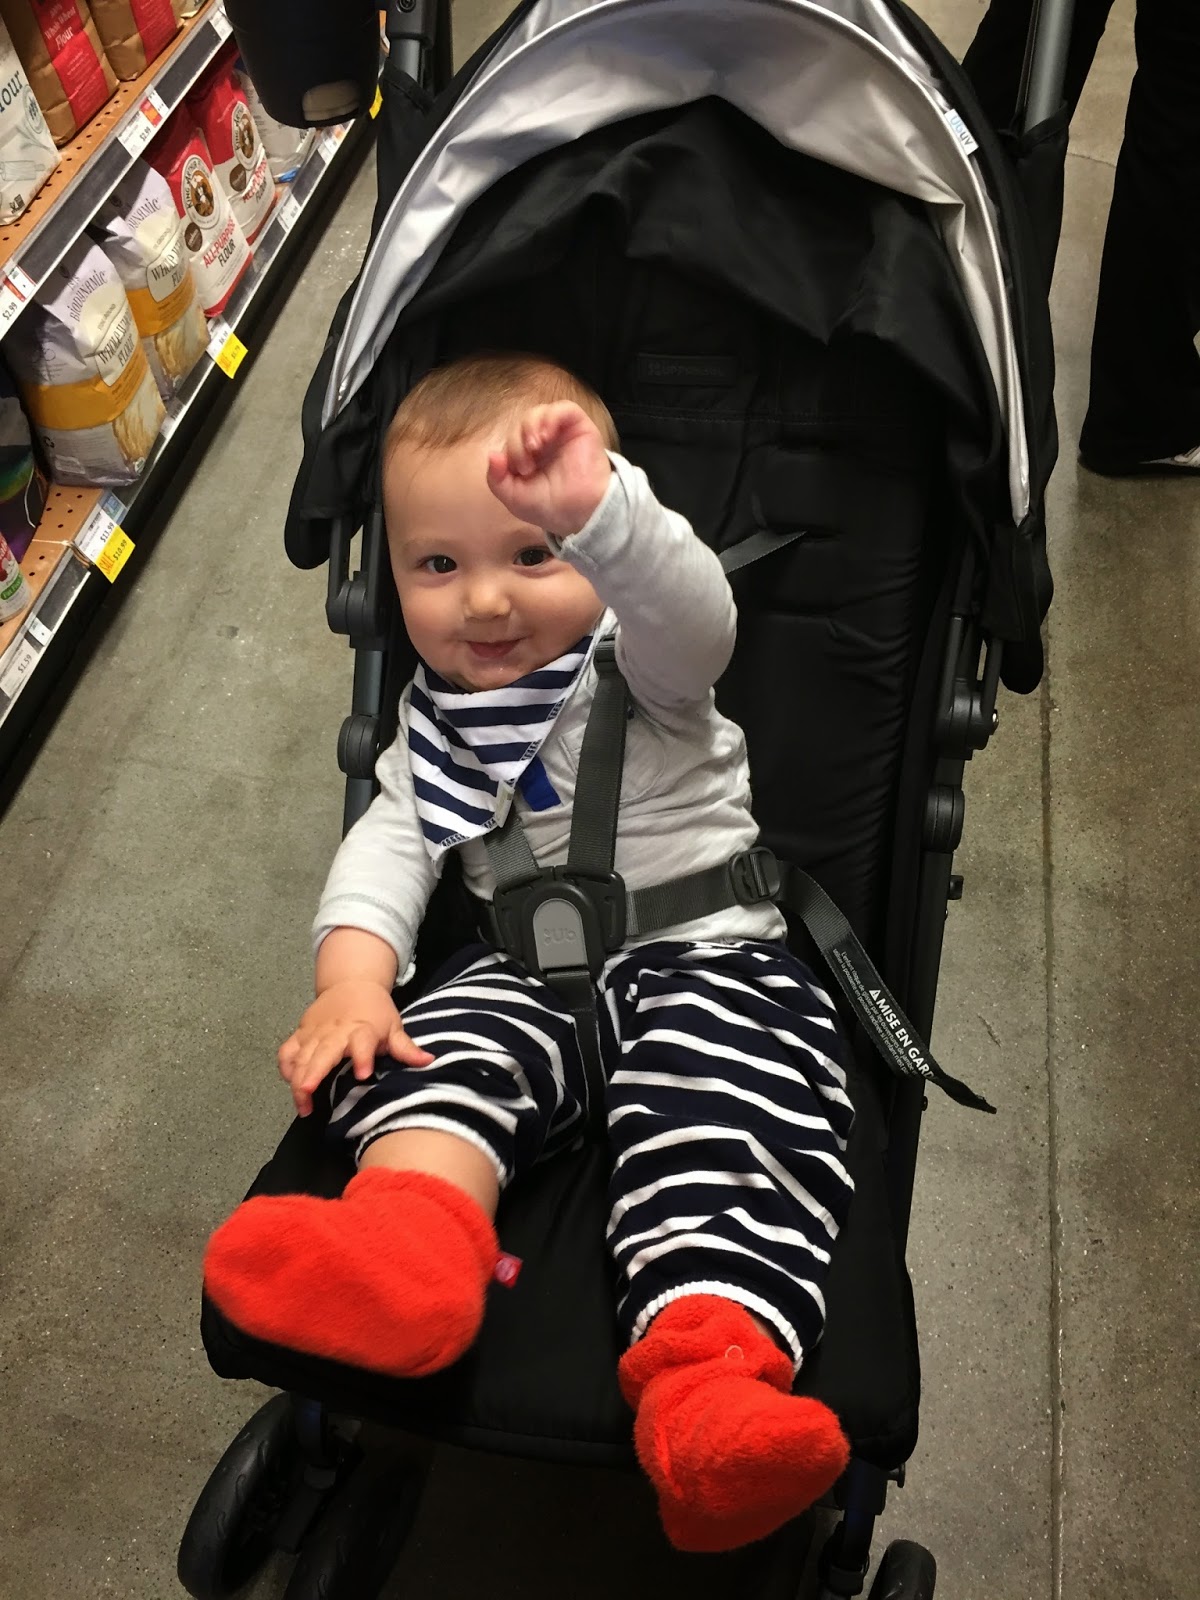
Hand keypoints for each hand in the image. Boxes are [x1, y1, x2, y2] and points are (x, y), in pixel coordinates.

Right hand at [277, 980, 433, 1116]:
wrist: (352, 982)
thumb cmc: (375, 1010)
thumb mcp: (394, 1026)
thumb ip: (406, 1048)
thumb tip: (429, 1061)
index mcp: (362, 1028)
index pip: (362, 1041)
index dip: (363, 1056)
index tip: (364, 1074)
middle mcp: (336, 1030)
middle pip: (322, 1052)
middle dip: (312, 1074)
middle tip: (308, 1099)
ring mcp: (315, 1031)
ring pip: (301, 1055)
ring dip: (297, 1080)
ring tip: (302, 1105)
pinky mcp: (302, 1032)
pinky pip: (288, 1051)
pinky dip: (285, 1067)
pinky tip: (290, 1084)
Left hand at [486, 402, 611, 537]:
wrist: (580, 514)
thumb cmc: (550, 507)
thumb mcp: (514, 498)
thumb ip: (496, 479)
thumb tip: (492, 454)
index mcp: (529, 455)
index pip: (511, 438)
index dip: (511, 450)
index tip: (520, 471)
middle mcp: (545, 441)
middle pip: (522, 424)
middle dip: (518, 442)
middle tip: (527, 465)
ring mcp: (562, 433)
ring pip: (539, 412)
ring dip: (531, 426)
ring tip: (535, 446)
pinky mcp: (579, 427)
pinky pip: (563, 408)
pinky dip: (551, 417)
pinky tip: (547, 435)